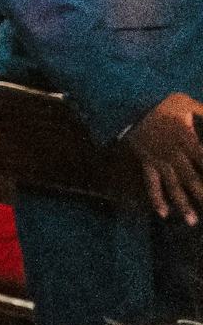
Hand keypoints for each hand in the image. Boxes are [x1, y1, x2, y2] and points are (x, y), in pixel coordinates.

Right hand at [134, 94, 202, 224]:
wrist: (129, 104)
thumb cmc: (162, 105)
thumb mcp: (187, 103)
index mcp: (186, 139)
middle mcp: (174, 154)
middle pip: (192, 179)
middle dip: (202, 195)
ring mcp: (159, 161)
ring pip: (173, 186)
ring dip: (182, 204)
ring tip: (192, 221)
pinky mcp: (147, 163)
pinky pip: (151, 183)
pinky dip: (156, 198)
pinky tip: (163, 213)